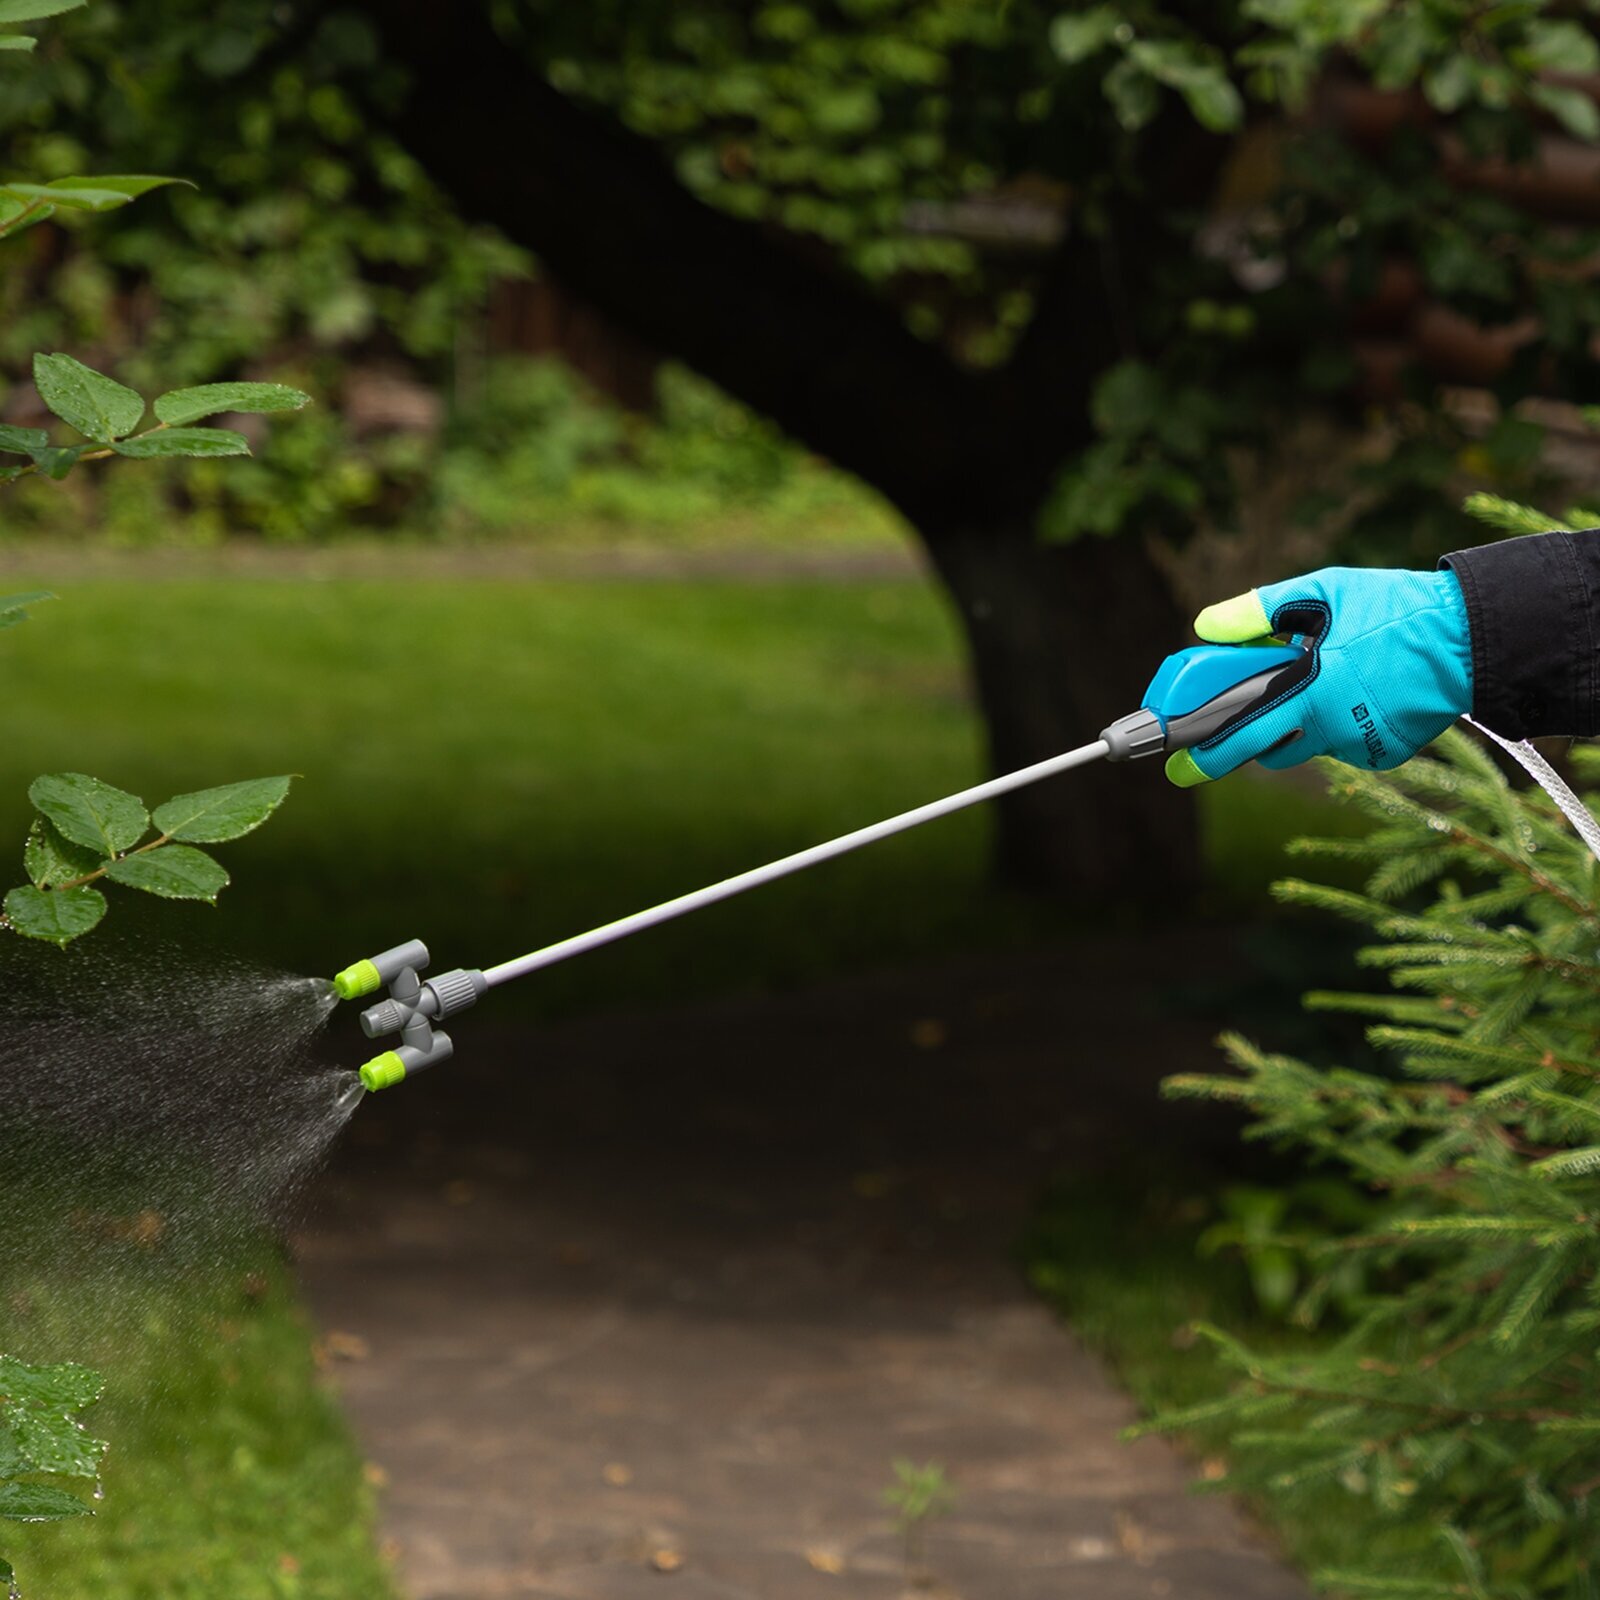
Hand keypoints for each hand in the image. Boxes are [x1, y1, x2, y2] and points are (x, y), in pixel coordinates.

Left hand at [1165, 566, 1473, 786]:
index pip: (1240, 735)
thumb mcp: (1321, 594)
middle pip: (1264, 753)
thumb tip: (1205, 626)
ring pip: (1303, 747)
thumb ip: (1258, 611)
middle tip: (1203, 755)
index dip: (1203, 752)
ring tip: (1306, 690)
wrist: (1470, 637)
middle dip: (1228, 755)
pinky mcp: (1385, 754)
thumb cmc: (1392, 608)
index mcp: (1308, 692)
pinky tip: (1355, 695)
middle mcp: (1330, 728)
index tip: (1175, 764)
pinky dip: (1336, 726)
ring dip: (1290, 729)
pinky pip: (1343, 747)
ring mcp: (1359, 745)